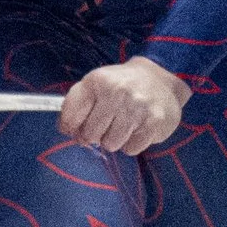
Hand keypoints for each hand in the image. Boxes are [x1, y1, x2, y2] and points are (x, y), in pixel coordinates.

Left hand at [59, 56, 189, 155]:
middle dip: (94, 135)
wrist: (159, 77)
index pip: (70, 117)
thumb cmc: (120, 85)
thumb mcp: (95, 84)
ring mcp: (137, 107)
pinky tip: (137, 127)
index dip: (70, 128)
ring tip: (123, 124)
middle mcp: (117, 91)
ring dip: (114, 140)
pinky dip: (132, 143)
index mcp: (97, 81)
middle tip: (105, 125)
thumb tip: (67, 131)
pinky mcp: (154, 122)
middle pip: (89, 135)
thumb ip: (76, 104)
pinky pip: (131, 149)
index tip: (75, 127)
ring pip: (110, 145)